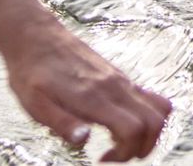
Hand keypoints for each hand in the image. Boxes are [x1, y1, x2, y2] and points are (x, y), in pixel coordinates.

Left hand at [0, 17, 172, 160]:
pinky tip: (118, 125)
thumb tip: (84, 141)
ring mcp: (121, 80)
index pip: (133, 129)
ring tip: (120, 142)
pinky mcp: (120, 77)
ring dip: (150, 132)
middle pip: (155, 121)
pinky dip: (147, 118)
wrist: (37, 38)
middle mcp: (115, 87)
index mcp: (94, 97)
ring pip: (160, 108)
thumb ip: (62, 123)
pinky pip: (151, 98)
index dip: (125, 153)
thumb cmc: (32, 73)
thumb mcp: (36, 105)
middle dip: (143, 147)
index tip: (101, 158)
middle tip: (115, 154)